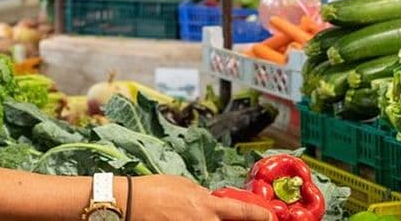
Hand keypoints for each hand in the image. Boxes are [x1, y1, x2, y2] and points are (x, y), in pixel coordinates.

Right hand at [132, 175, 273, 220]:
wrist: (129, 203)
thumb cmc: (154, 190)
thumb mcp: (183, 184)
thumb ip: (202, 194)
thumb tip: (211, 199)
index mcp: (207, 206)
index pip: (244, 212)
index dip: (262, 216)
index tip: (271, 218)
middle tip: (247, 218)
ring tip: (208, 215)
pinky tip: (194, 218)